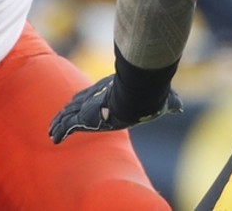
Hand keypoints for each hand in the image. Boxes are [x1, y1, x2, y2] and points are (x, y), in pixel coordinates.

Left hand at [49, 74, 181, 144]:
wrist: (138, 96)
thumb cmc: (148, 96)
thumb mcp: (161, 99)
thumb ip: (169, 102)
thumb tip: (179, 107)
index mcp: (110, 92)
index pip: (92, 95)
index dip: (83, 100)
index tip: (77, 105)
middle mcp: (96, 97)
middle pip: (76, 104)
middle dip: (67, 112)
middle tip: (58, 120)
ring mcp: (88, 106)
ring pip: (68, 115)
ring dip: (59, 124)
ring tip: (51, 132)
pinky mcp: (83, 117)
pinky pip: (67, 126)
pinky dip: (60, 132)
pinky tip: (54, 139)